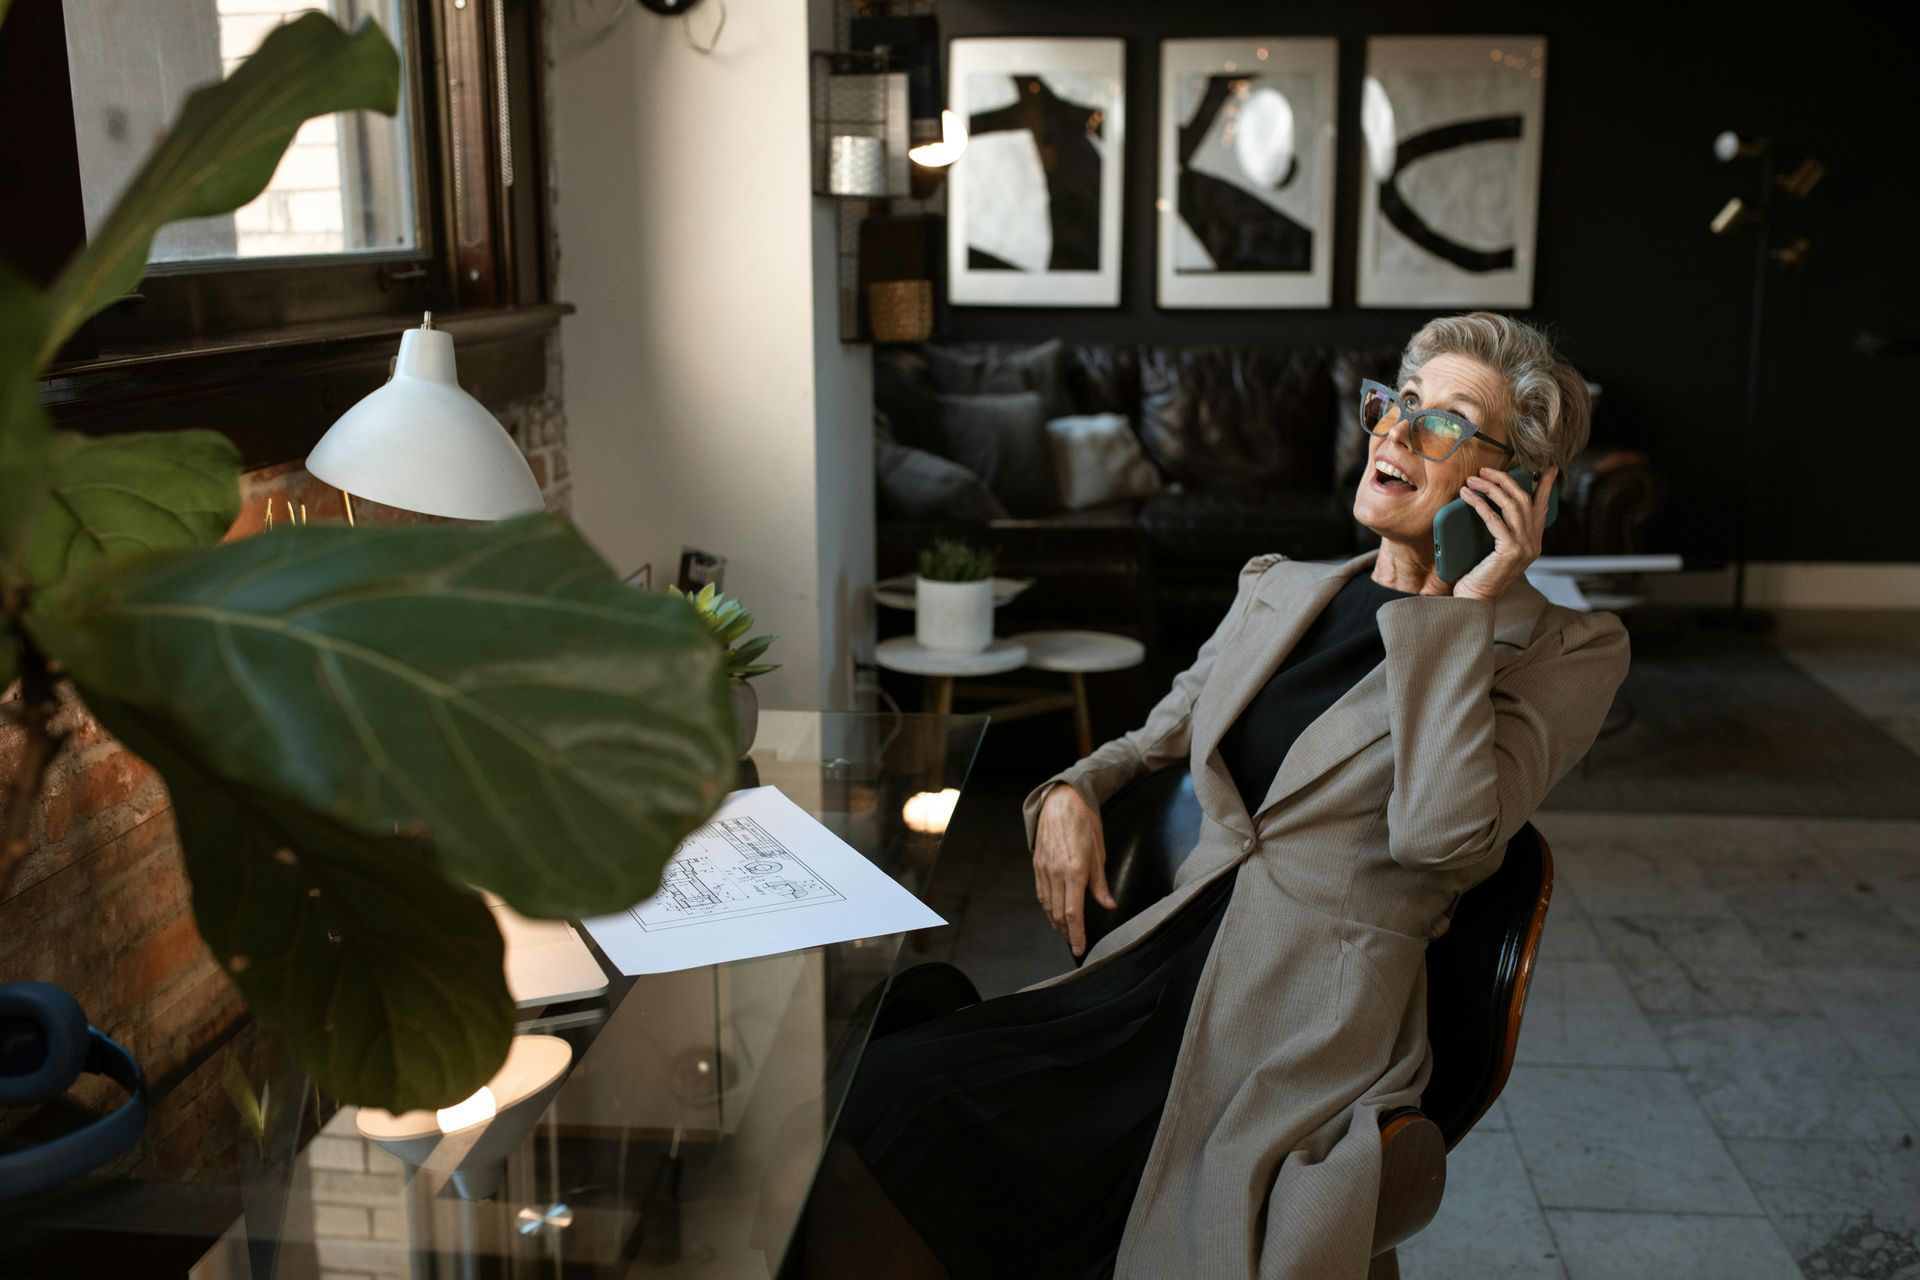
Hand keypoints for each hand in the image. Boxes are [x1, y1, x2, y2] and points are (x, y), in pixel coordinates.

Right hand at [1033, 783, 1115, 956]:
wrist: (1061, 801)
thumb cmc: (1084, 823)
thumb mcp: (1099, 852)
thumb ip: (1100, 883)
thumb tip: (1108, 905)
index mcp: (1075, 871)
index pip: (1074, 912)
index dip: (1077, 933)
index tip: (1080, 948)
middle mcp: (1056, 873)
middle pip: (1058, 913)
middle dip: (1067, 932)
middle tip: (1076, 943)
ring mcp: (1044, 869)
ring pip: (1047, 906)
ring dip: (1056, 922)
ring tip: (1067, 932)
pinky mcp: (1037, 865)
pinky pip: (1041, 893)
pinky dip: (1047, 907)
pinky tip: (1054, 913)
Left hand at [1451, 465, 1557, 601]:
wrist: (1475, 600)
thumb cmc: (1480, 574)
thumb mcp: (1496, 549)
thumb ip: (1502, 530)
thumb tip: (1489, 504)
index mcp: (1533, 541)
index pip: (1543, 507)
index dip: (1546, 486)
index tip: (1548, 469)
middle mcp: (1534, 542)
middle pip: (1525, 500)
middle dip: (1505, 480)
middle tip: (1485, 470)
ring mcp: (1525, 546)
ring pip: (1512, 505)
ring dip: (1490, 488)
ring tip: (1472, 480)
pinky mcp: (1511, 550)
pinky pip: (1494, 519)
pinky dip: (1479, 504)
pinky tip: (1467, 496)